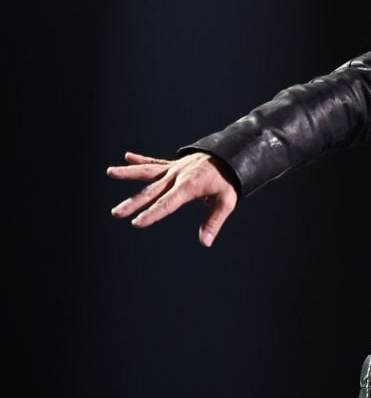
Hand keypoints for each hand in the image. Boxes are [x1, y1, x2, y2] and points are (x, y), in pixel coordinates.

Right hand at [108, 151, 237, 246]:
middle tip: (116, 212)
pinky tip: (127, 156)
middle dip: (134, 202)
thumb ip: (214, 221)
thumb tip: (206, 242)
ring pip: (148, 171)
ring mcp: (175, 168)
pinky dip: (142, 159)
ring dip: (129, 172)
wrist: (233, 155)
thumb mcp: (227, 200)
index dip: (152, 214)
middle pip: (152, 191)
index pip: (167, 203)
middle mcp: (178, 176)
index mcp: (189, 186)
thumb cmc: (229, 179)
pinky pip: (156, 162)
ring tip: (110, 171)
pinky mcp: (175, 164)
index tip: (137, 223)